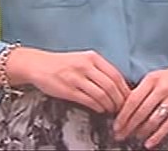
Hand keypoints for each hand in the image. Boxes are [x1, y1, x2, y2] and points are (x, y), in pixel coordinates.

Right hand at [6, 47, 129, 113]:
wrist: (38, 65)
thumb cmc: (63, 63)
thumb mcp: (83, 59)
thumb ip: (99, 69)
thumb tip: (118, 84)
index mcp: (92, 57)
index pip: (116, 75)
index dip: (124, 88)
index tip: (129, 97)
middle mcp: (86, 66)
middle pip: (111, 86)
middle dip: (119, 99)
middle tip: (122, 107)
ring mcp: (76, 78)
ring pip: (101, 94)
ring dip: (109, 105)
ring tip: (112, 110)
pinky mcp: (68, 90)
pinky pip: (88, 100)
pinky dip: (98, 107)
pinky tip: (101, 109)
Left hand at [113, 56, 167, 148]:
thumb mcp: (154, 78)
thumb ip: (141, 91)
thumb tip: (124, 109)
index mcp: (151, 79)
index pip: (133, 99)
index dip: (123, 115)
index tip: (117, 125)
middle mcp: (162, 88)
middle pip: (141, 111)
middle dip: (129, 126)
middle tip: (121, 135)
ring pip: (154, 119)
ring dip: (142, 131)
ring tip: (135, 137)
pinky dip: (158, 135)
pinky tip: (150, 142)